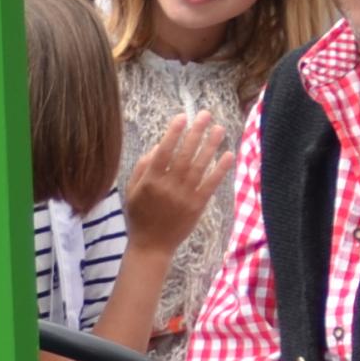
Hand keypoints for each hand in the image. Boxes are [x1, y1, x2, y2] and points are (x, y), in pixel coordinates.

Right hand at [120, 108, 228, 257]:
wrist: (151, 246)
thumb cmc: (139, 216)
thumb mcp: (132, 191)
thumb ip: (143, 167)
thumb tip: (158, 146)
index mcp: (150, 181)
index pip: (163, 152)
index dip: (173, 133)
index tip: (182, 116)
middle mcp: (168, 186)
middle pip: (184, 154)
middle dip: (195, 132)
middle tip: (205, 114)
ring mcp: (184, 196)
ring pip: (199, 166)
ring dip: (210, 146)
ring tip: (219, 129)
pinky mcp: (196, 206)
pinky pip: (210, 184)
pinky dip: (220, 169)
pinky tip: (228, 155)